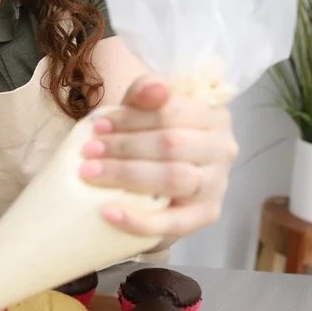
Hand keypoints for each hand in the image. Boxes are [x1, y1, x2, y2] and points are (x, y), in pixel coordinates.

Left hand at [79, 75, 237, 239]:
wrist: (158, 176)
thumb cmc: (149, 135)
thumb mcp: (145, 108)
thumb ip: (145, 92)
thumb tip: (156, 88)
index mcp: (213, 115)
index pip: (172, 112)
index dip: (132, 118)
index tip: (98, 126)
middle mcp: (222, 149)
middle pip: (171, 144)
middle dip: (124, 147)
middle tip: (89, 152)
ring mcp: (216, 185)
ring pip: (174, 178)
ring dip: (127, 175)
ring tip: (91, 174)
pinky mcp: (205, 216)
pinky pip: (174, 223)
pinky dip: (139, 220)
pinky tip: (107, 213)